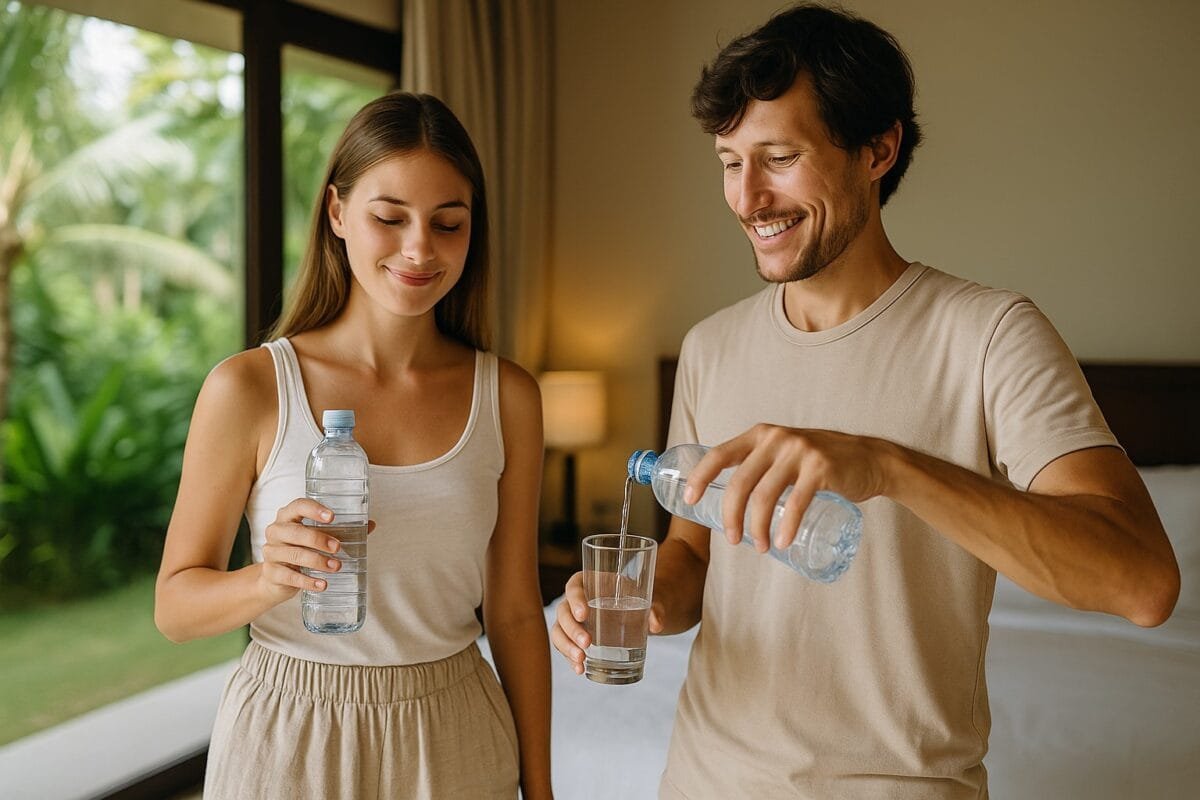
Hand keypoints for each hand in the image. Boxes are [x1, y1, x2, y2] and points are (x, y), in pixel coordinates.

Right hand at [257, 498, 374, 605]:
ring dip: (317, 561)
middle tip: (338, 548)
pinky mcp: (270, 572)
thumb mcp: (319, 538)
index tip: (332, 517)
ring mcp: (270, 552)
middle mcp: (276, 531)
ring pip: (294, 554)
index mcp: (288, 516)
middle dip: (318, 539)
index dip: (314, 510)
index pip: (298, 506)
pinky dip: (307, 581)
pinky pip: (289, 576)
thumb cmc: (301, 549)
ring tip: (336, 567)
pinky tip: (322, 585)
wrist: (276, 579)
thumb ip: (343, 530)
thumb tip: (370, 524)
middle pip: (296, 532)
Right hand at [550, 572, 665, 674]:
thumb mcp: (650, 599)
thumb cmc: (641, 599)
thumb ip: (655, 608)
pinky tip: (579, 669)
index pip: (574, 587)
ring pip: (559, 631)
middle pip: (564, 611)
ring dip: (566, 646)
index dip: (575, 599)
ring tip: (581, 660)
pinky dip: (569, 658)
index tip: (584, 614)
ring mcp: (573, 620)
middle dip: (572, 629)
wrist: (640, 613)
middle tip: (587, 643)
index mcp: (590, 581)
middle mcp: (576, 600)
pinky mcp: (574, 637)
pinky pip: (564, 646)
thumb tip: (656, 625)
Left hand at [683, 424, 888, 551]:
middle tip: (732, 540)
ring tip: (761, 548)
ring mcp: (798, 451)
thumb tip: (727, 497)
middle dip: (731, 516)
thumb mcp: (783, 454)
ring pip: (764, 496)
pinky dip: (786, 526)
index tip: (688, 500)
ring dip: (758, 528)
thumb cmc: (819, 464)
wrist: (869, 459)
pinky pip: (795, 502)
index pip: (719, 454)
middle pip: (740, 482)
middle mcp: (775, 438)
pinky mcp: (820, 468)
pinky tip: (783, 543)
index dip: (700, 477)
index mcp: (759, 434)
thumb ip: (759, 465)